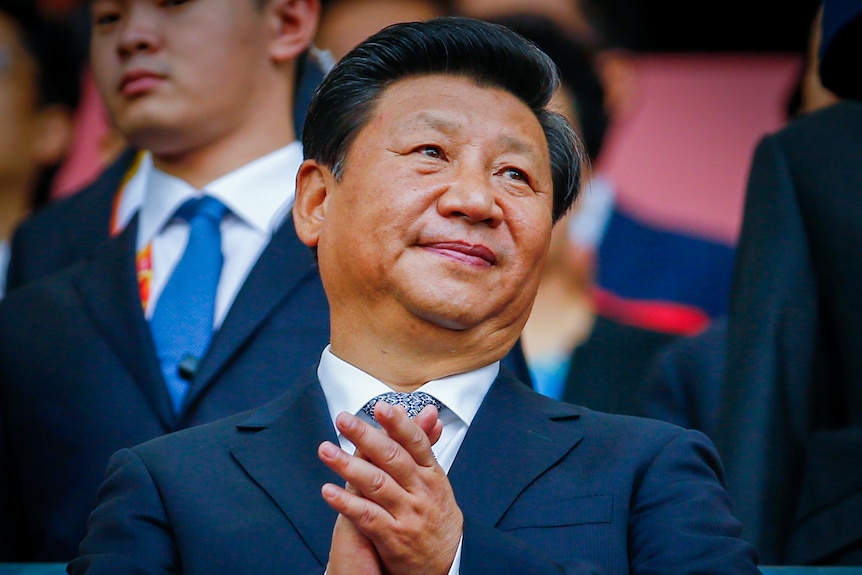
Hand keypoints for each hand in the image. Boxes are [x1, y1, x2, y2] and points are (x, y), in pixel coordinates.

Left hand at [319, 403, 461, 574]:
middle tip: (344, 420)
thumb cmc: (437, 515)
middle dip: (366, 436)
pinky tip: (328, 491)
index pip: (415, 442)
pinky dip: (346, 503)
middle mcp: (420, 491)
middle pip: (393, 458)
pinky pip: (366, 516)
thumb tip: (429, 411)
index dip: (398, 424)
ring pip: (376, 484)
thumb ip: (426, 444)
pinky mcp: (393, 536)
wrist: (449, 562)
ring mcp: (407, 513)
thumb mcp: (438, 478)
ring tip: (327, 451)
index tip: (381, 407)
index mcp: (431, 474)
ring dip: (348, 465)